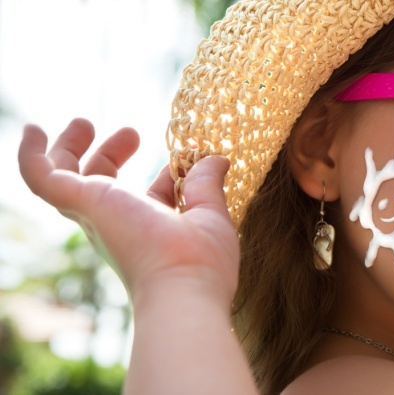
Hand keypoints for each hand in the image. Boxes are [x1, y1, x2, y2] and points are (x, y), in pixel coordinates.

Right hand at [18, 118, 239, 304]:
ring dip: (70, 150)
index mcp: (151, 231)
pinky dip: (31, 155)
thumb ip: (207, 185)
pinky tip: (32, 130)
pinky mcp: (82, 202)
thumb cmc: (200, 264)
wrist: (183, 286)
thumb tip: (217, 159)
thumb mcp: (210, 215)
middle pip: (102, 185)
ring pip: (66, 180)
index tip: (190, 156)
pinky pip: (40, 177)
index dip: (168, 176)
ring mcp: (96, 214)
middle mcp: (118, 225)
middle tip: (131, 132)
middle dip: (110, 155)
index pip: (152, 197)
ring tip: (83, 123)